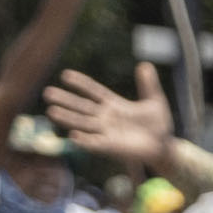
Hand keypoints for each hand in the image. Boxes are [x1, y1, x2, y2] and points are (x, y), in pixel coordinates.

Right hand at [44, 62, 176, 171]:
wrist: (165, 146)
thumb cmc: (158, 124)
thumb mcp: (155, 101)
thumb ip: (148, 85)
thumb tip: (146, 64)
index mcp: (114, 105)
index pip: (94, 91)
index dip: (81, 83)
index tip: (66, 75)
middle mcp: (106, 118)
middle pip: (82, 107)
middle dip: (66, 100)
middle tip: (47, 92)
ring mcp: (107, 132)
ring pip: (83, 124)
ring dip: (68, 118)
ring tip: (51, 111)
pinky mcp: (112, 147)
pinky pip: (95, 143)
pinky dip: (85, 141)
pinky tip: (73, 136)